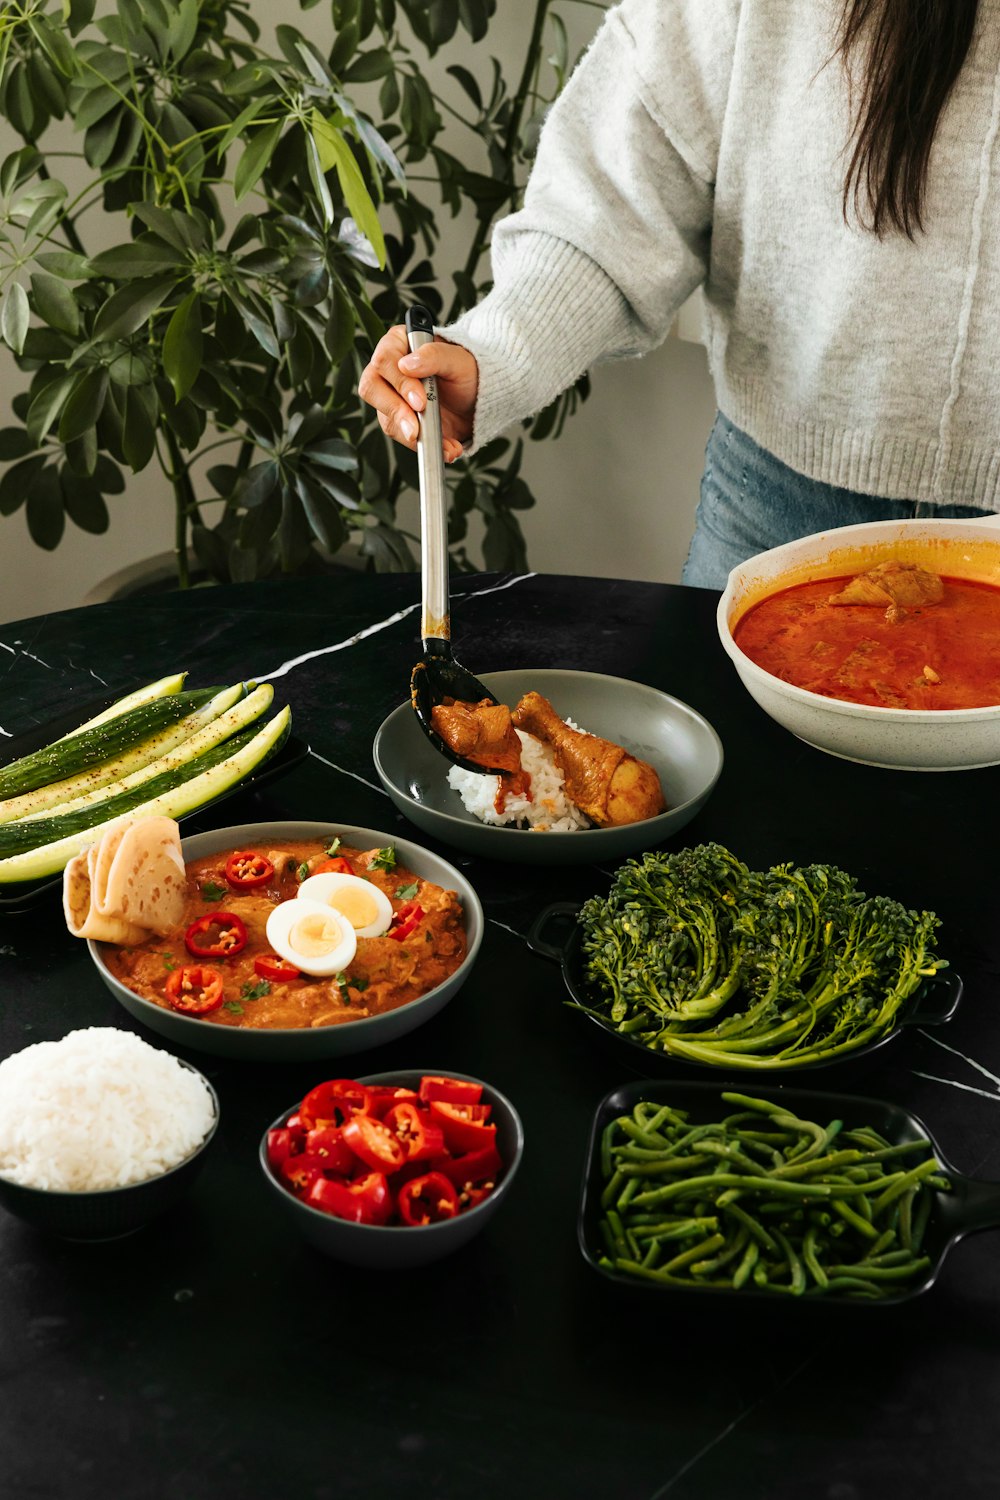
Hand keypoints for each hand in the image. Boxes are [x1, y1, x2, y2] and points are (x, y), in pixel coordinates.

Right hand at [358, 324, 479, 462]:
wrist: (477, 400)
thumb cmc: (467, 372)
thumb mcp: (458, 360)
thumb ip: (434, 356)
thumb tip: (406, 365)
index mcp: (398, 344)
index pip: (384, 360)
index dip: (400, 383)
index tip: (420, 401)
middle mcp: (389, 369)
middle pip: (372, 389)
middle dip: (396, 412)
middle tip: (416, 429)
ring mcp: (391, 397)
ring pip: (385, 417)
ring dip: (413, 435)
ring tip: (444, 443)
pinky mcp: (398, 420)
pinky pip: (402, 436)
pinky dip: (424, 446)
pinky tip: (446, 447)